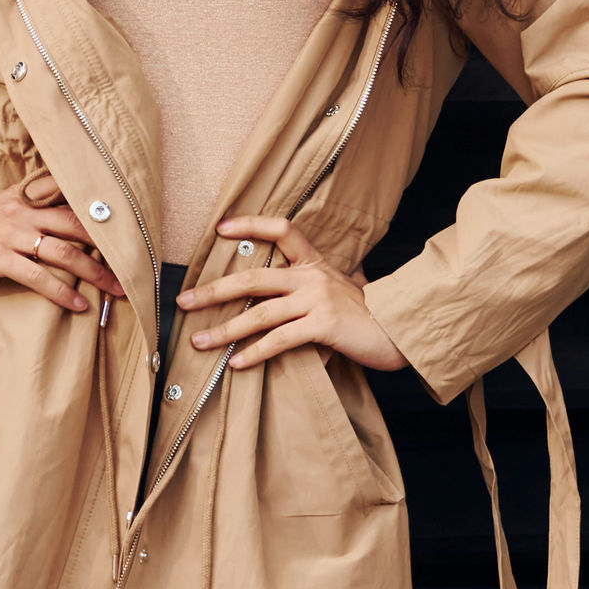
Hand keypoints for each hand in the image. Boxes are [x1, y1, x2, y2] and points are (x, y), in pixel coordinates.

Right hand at [0, 171, 124, 313]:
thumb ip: (17, 204)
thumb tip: (38, 204)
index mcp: (24, 198)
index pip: (72, 202)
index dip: (103, 216)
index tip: (131, 229)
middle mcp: (23, 212)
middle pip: (79, 227)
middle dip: (112, 248)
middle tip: (138, 265)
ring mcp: (10, 234)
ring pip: (65, 253)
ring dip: (96, 274)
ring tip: (119, 291)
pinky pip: (38, 276)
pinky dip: (62, 292)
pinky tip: (79, 304)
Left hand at [178, 216, 406, 372]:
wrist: (404, 331)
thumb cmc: (373, 315)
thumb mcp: (346, 288)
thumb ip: (321, 282)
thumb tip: (299, 283)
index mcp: (316, 263)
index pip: (281, 230)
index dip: (250, 225)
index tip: (219, 229)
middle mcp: (313, 277)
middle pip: (253, 278)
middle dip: (214, 290)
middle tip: (184, 301)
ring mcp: (318, 300)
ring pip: (260, 313)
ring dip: (225, 330)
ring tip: (199, 342)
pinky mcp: (323, 326)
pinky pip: (280, 340)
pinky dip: (255, 353)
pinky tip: (236, 364)